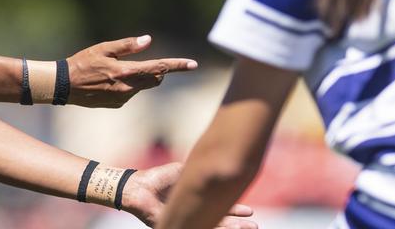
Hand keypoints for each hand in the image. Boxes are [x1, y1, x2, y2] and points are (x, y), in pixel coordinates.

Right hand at [66, 35, 196, 107]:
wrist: (65, 86)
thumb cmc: (83, 62)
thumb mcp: (104, 48)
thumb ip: (127, 45)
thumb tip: (148, 40)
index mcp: (127, 71)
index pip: (159, 67)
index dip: (178, 65)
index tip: (194, 64)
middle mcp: (128, 87)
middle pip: (155, 79)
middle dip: (157, 70)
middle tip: (147, 61)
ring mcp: (123, 98)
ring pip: (142, 86)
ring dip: (139, 77)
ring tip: (116, 70)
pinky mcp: (117, 104)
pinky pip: (130, 93)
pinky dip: (127, 85)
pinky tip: (109, 81)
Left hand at [122, 163, 256, 227]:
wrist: (139, 186)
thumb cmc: (159, 178)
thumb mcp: (184, 175)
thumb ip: (199, 175)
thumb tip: (220, 172)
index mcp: (197, 201)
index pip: (220, 208)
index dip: (235, 211)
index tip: (250, 212)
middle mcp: (194, 213)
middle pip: (220, 221)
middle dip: (237, 224)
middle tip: (254, 226)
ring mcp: (186, 222)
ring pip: (212, 227)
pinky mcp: (176, 227)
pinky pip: (196, 228)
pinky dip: (211, 227)